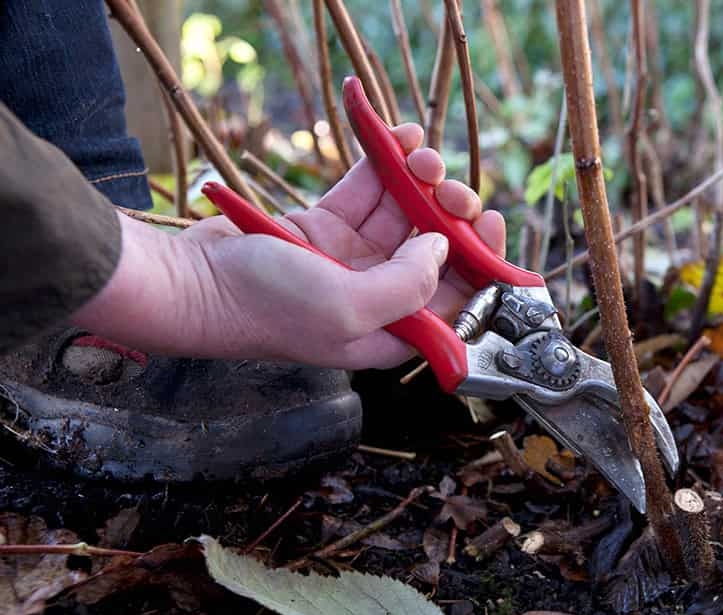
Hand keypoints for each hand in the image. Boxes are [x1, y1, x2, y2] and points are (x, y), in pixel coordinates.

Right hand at [73, 123, 504, 369]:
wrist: (193, 282)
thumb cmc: (265, 309)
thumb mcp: (348, 308)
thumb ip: (408, 284)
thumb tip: (442, 247)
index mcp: (393, 331)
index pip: (458, 300)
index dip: (482, 262)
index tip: (491, 223)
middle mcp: (379, 296)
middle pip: (437, 250)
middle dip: (450, 212)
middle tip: (448, 187)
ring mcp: (353, 258)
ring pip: (406, 212)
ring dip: (421, 179)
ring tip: (419, 153)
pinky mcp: (326, 224)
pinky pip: (368, 188)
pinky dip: (385, 161)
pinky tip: (399, 136)